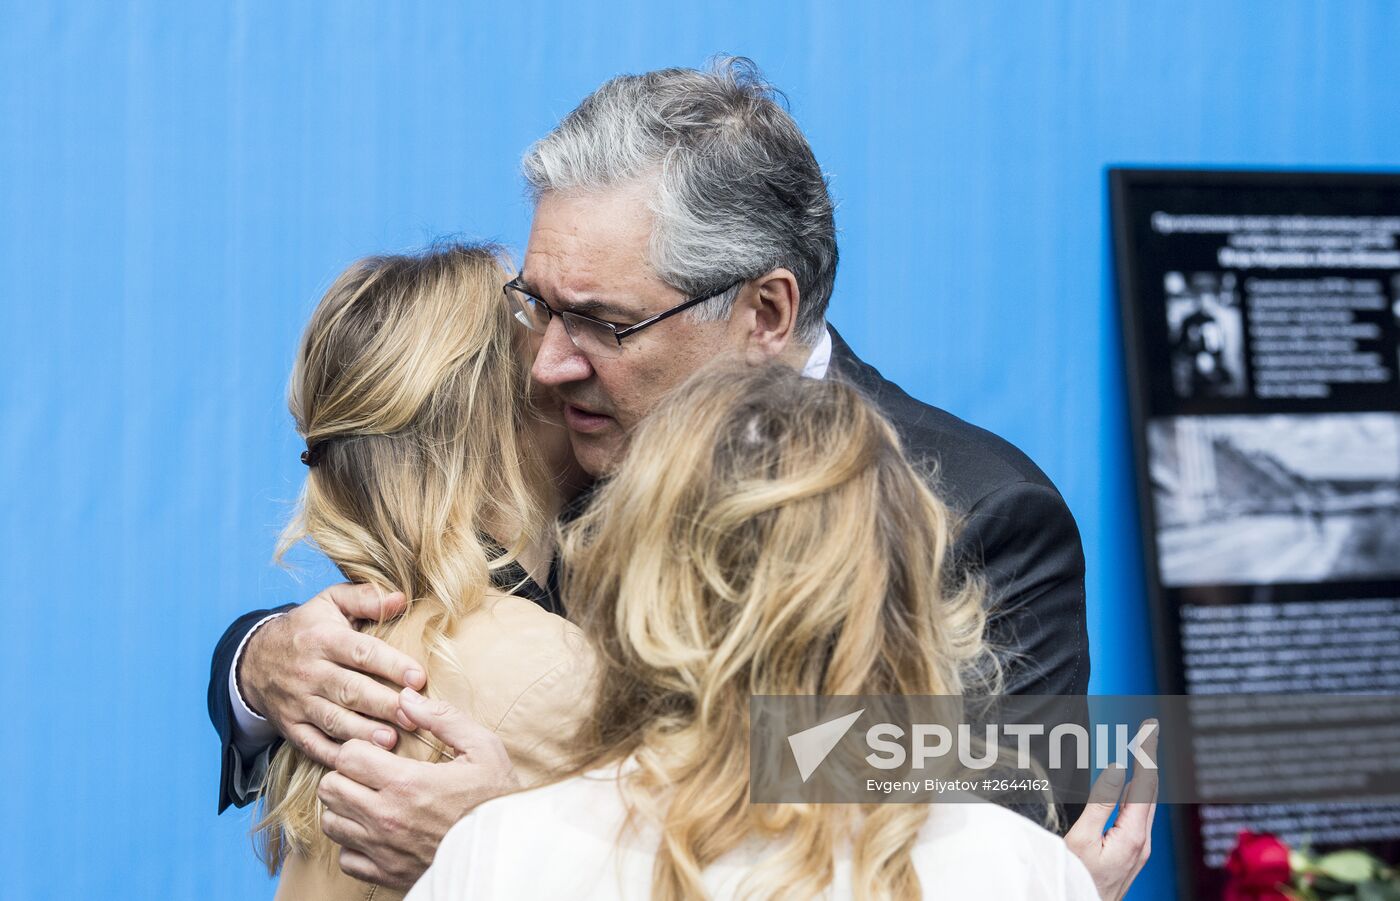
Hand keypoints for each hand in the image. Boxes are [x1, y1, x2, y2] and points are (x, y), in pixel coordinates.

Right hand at [238, 583, 425, 767]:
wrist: (254, 659)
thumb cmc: (308, 628)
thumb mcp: (330, 602)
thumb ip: (365, 598)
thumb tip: (400, 598)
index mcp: (323, 639)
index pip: (361, 652)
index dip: (391, 665)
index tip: (419, 678)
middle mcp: (309, 672)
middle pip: (350, 690)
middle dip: (382, 705)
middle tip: (414, 716)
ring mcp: (298, 702)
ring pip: (333, 720)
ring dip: (362, 732)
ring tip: (391, 742)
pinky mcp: (291, 727)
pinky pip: (312, 744)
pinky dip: (333, 756)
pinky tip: (357, 761)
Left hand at [318, 687, 518, 888]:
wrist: (508, 851)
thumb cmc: (496, 797)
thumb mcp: (482, 748)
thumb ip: (443, 718)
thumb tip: (406, 697)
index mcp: (407, 782)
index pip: (347, 756)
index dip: (359, 747)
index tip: (377, 751)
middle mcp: (387, 817)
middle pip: (330, 788)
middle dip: (345, 774)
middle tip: (368, 773)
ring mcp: (383, 849)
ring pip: (331, 822)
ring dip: (345, 808)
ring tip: (369, 799)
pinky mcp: (386, 874)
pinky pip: (346, 857)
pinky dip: (353, 843)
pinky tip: (375, 831)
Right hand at [1063, 720, 1158, 899]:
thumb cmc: (1074, 879)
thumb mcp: (1081, 840)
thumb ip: (1100, 804)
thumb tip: (1115, 769)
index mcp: (1133, 835)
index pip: (1145, 784)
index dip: (1146, 753)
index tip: (1148, 729)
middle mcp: (1142, 842)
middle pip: (1151, 791)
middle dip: (1148, 758)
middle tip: (1147, 731)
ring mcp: (1139, 850)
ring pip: (1146, 803)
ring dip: (1144, 775)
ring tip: (1142, 750)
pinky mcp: (1131, 854)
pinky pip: (1139, 815)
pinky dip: (1137, 792)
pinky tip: (1132, 786)